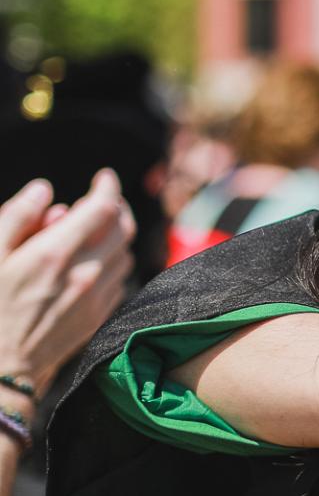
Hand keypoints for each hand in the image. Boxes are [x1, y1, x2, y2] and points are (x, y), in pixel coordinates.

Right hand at [0, 170, 135, 391]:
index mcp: (54, 254)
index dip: (108, 188)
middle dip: (116, 208)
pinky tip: (92, 263)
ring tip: (94, 231)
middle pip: (123, 229)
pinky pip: (119, 281)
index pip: (103, 209)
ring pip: (125, 255)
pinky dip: (113, 263)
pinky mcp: (98, 318)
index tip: (103, 177)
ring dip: (116, 236)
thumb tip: (44, 189)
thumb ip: (16, 218)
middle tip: (102, 199)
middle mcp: (84, 274)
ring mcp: (96, 299)